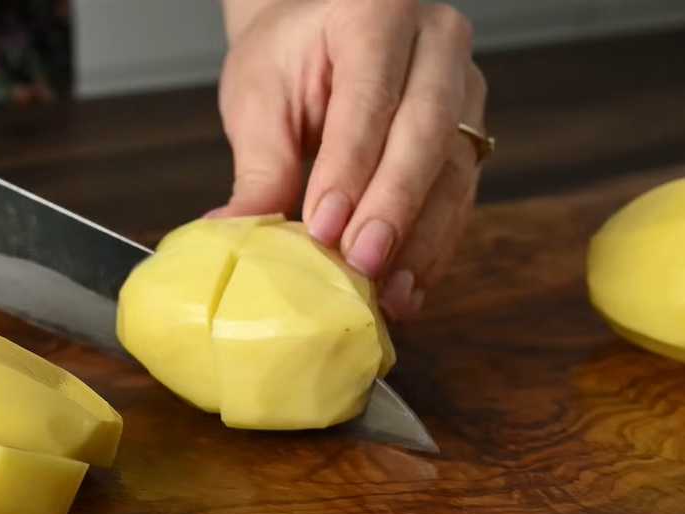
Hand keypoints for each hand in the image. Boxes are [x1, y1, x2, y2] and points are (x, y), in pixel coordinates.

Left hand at [214, 0, 487, 319]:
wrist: (318, 34)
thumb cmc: (287, 57)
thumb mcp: (259, 98)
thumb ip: (260, 167)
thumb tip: (235, 234)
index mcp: (376, 13)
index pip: (368, 101)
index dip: (349, 171)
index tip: (324, 229)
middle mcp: (435, 41)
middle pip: (425, 134)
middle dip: (392, 210)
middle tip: (360, 264)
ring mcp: (464, 85)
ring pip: (453, 171)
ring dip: (421, 241)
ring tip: (388, 293)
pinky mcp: (471, 131)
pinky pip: (460, 196)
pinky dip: (433, 246)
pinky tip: (407, 286)